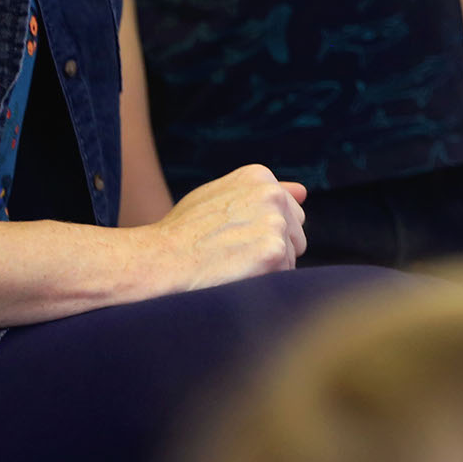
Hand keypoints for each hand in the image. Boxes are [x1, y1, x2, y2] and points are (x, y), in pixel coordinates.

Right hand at [143, 163, 305, 293]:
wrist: (158, 261)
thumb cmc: (181, 234)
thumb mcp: (216, 197)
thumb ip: (258, 192)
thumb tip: (304, 192)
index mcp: (259, 177)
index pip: (290, 213)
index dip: (262, 233)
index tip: (234, 238)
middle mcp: (272, 195)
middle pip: (296, 236)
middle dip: (273, 249)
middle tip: (232, 254)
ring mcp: (275, 223)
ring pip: (291, 259)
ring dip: (269, 269)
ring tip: (231, 265)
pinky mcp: (274, 252)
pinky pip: (285, 278)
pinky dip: (265, 284)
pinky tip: (236, 277)